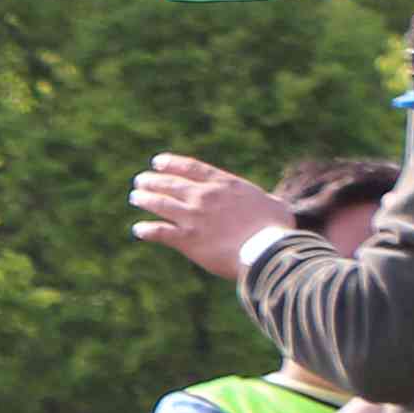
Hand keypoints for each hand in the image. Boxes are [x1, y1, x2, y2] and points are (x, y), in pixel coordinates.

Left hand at [127, 154, 303, 282]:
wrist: (266, 250)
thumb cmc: (277, 228)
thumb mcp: (273, 204)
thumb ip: (262, 201)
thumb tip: (272, 205)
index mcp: (224, 184)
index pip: (191, 167)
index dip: (170, 163)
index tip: (157, 162)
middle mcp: (205, 196)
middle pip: (170, 183)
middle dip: (152, 181)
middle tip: (141, 181)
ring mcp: (193, 217)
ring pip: (160, 203)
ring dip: (145, 199)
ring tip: (136, 197)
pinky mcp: (187, 239)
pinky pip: (159, 231)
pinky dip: (146, 230)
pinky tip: (139, 230)